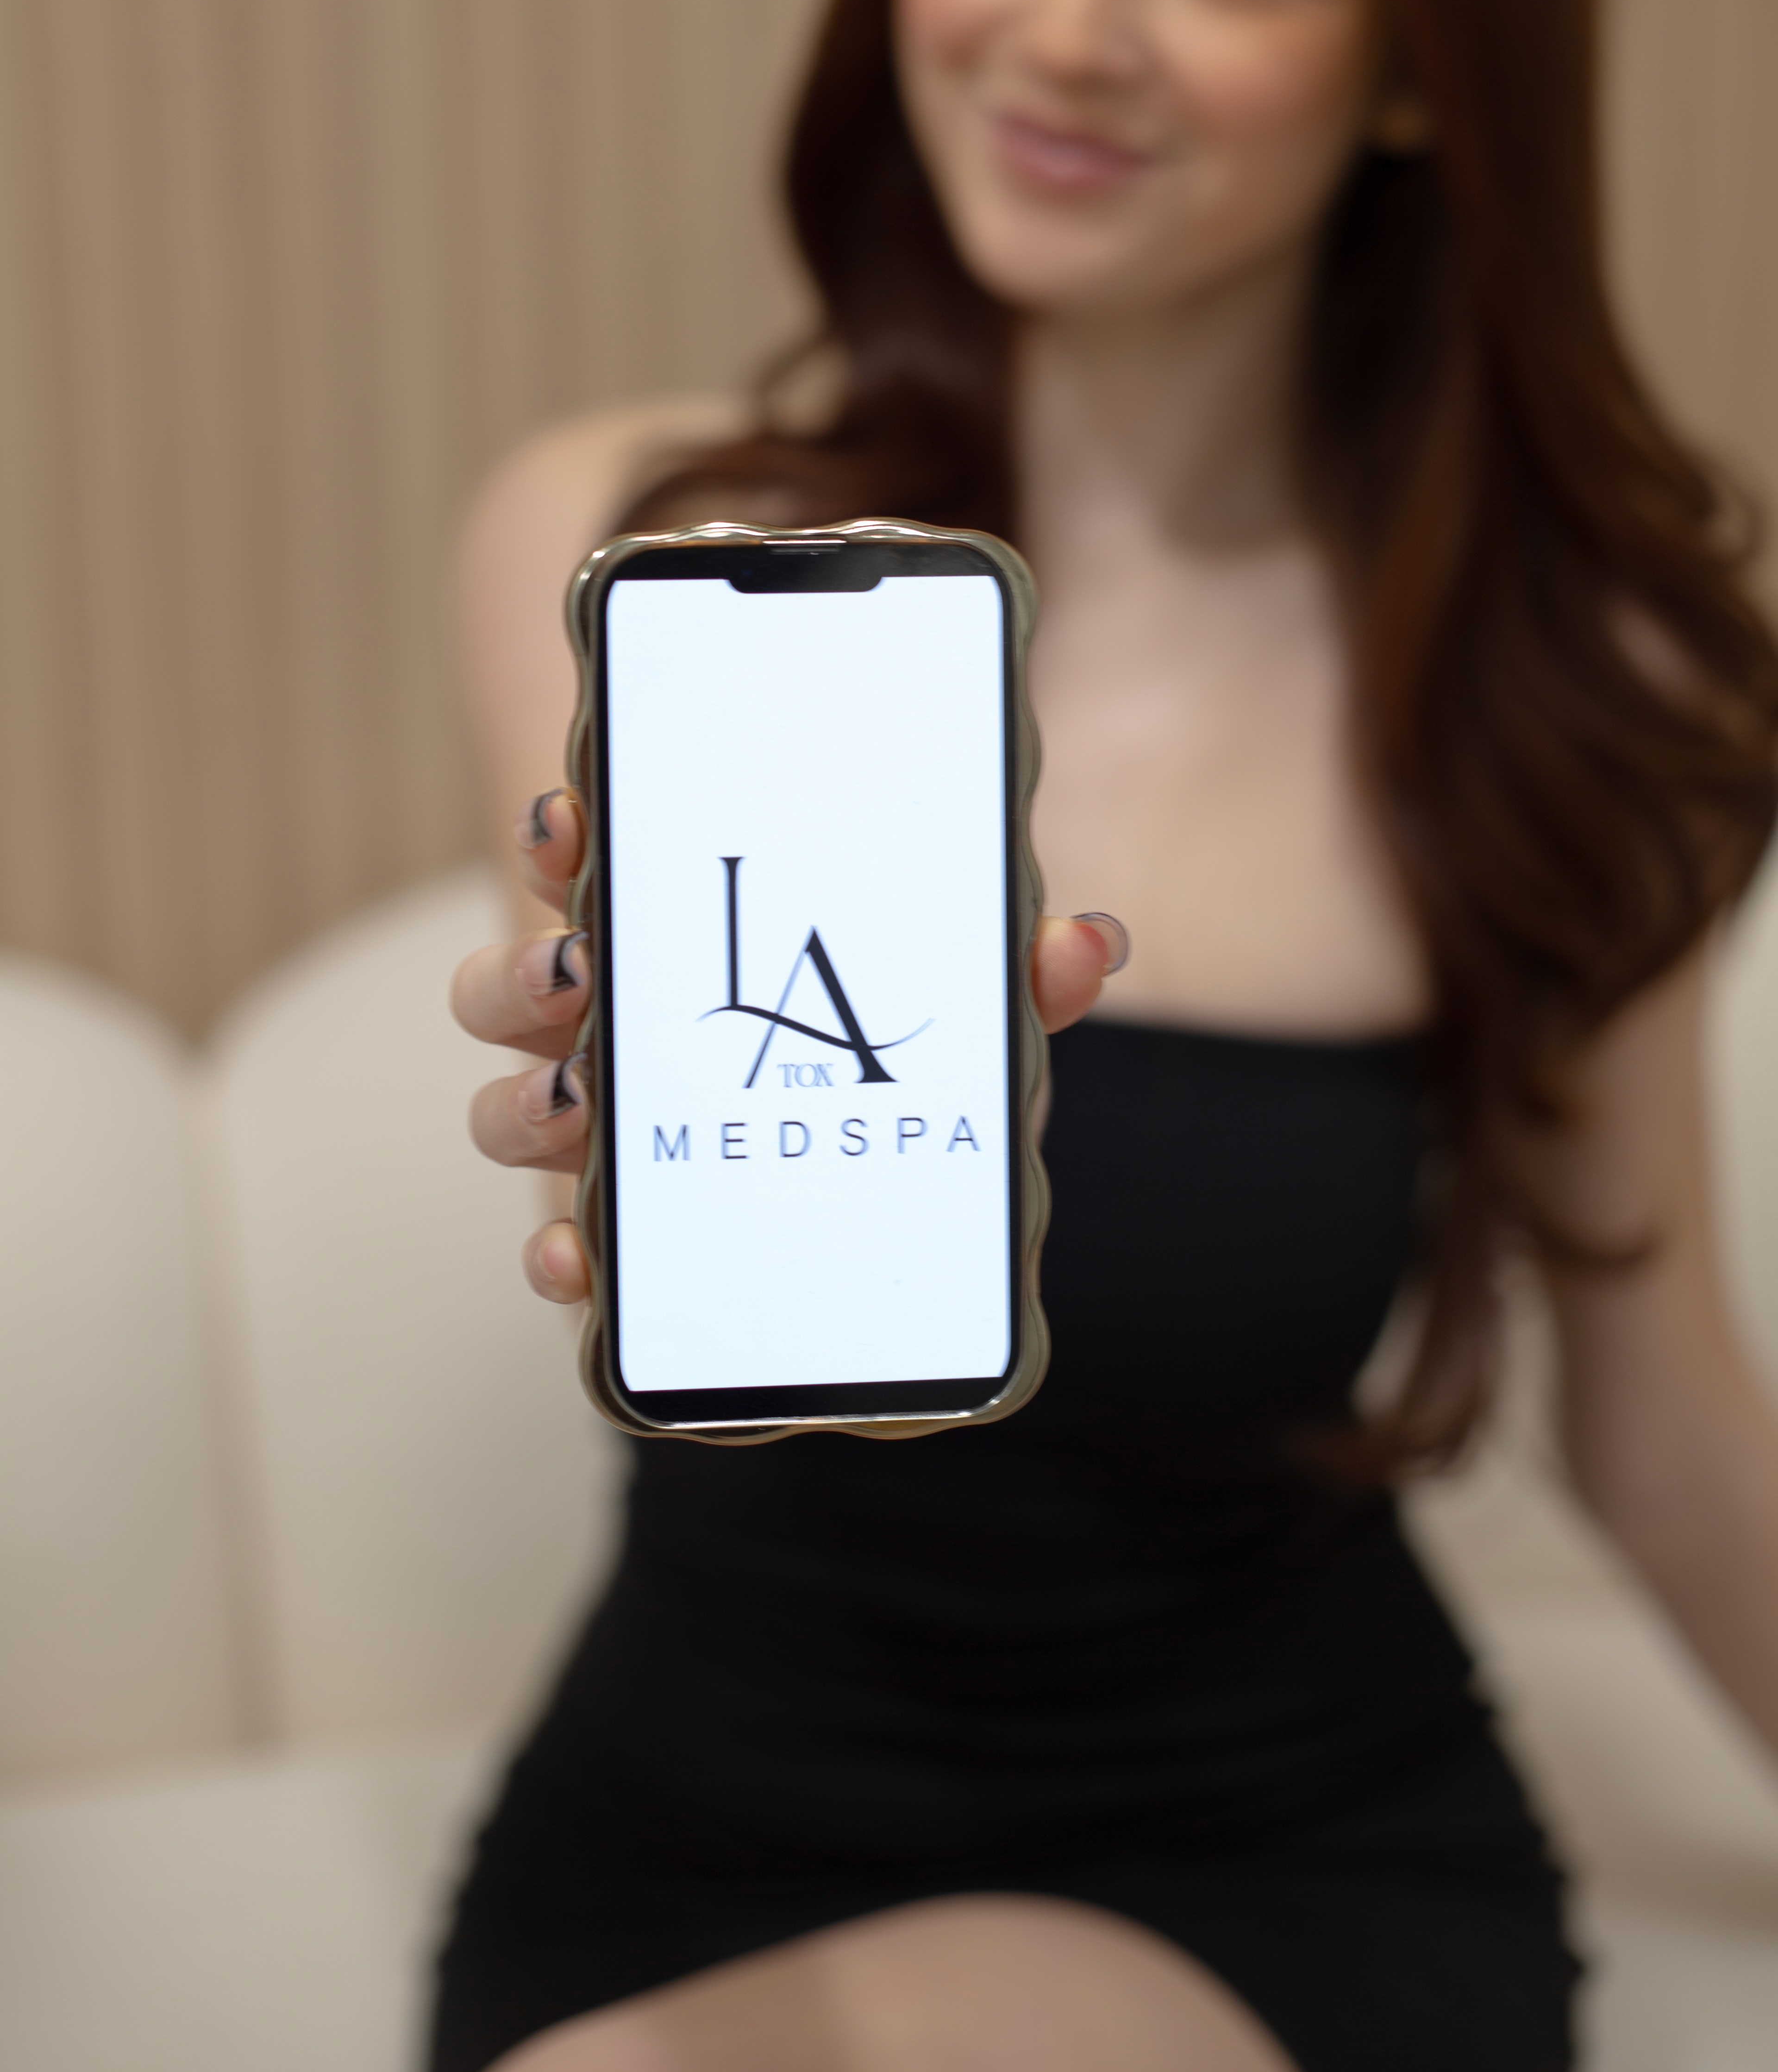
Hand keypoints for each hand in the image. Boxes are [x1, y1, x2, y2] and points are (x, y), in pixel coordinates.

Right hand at [450, 788, 1127, 1305]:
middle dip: (522, 976)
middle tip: (580, 966)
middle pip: (510, 989)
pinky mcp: (623, 1237)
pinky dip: (558, 1256)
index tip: (568, 814)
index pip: (580, 868)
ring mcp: (602, 1137)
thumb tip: (1087, 943)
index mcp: (673, 946)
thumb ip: (1015, 977)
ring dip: (521, 1106)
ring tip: (576, 1105)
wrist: (874, 1221)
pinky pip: (559, 1246)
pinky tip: (578, 1257)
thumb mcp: (957, 1012)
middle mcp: (610, 1033)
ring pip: (505, 1111)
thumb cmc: (892, 1065)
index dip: (555, 837)